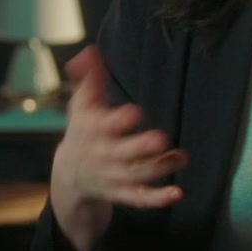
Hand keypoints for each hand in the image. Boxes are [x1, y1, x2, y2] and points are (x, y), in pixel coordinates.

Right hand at [52, 46, 188, 211]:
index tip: (134, 112)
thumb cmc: (83, 130)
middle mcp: (103, 155)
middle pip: (122, 153)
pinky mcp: (123, 193)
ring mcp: (113, 176)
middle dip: (140, 148)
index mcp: (93, 131)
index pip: (103, 126)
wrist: (69, 174)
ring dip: (160, 168)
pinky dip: (158, 199)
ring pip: (137, 175)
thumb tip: (91, 52)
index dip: (117, 120)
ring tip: (182, 157)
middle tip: (161, 139)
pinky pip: (140, 199)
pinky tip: (178, 193)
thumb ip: (90, 78)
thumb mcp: (83, 104)